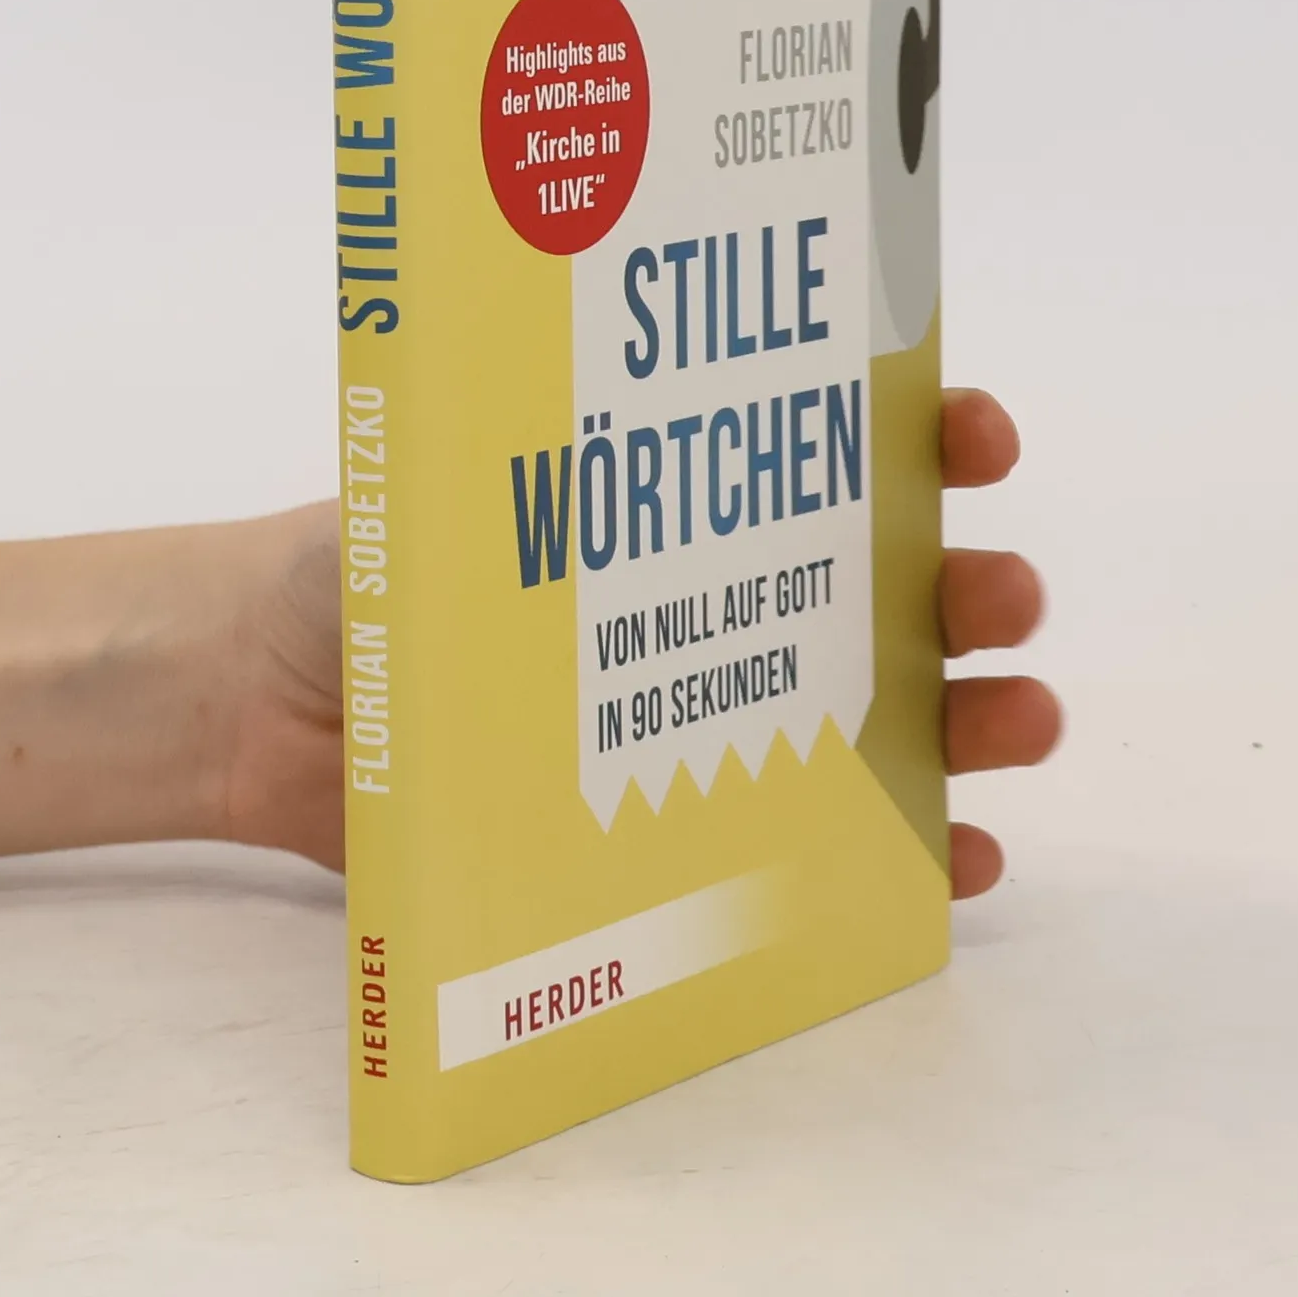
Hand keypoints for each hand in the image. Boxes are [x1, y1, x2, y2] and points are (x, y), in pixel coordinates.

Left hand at [223, 386, 1057, 898]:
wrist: (275, 701)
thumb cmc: (360, 568)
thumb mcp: (436, 494)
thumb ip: (507, 476)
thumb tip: (582, 471)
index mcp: (688, 497)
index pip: (843, 445)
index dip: (933, 432)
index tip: (974, 434)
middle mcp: (728, 598)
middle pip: (897, 590)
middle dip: (975, 585)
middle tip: (1000, 596)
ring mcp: (721, 715)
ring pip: (895, 715)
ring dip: (980, 716)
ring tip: (1022, 719)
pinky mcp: (686, 826)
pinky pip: (828, 847)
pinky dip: (910, 856)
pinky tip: (961, 864)